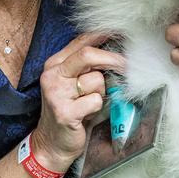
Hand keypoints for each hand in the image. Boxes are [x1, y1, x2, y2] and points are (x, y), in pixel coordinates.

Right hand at [33, 32, 125, 170]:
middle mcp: (53, 76)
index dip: (103, 36)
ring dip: (101, 93)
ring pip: (97, 81)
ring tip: (90, 103)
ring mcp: (57, 93)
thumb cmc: (68, 110)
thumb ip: (86, 67)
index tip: (121, 34)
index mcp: (54, 65)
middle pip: (88, 55)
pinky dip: (97, 108)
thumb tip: (115, 50)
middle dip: (112, 59)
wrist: (51, 143)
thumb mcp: (72, 84)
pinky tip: (87, 114)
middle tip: (127, 65)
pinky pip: (95, 101)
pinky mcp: (64, 112)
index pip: (80, 42)